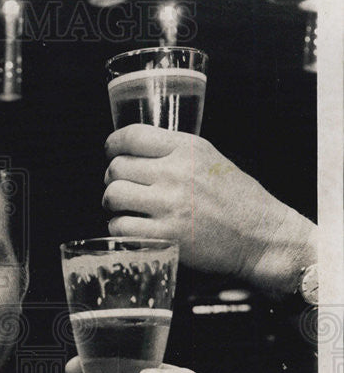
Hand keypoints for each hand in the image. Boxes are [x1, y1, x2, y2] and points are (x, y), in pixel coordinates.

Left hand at [102, 125, 315, 293]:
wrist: (262, 236)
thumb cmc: (239, 199)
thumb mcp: (211, 160)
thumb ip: (176, 153)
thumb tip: (136, 153)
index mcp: (188, 149)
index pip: (133, 136)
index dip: (113, 144)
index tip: (111, 151)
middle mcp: (176, 173)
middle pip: (117, 167)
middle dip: (113, 177)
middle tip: (121, 186)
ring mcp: (169, 205)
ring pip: (113, 196)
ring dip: (112, 203)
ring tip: (122, 207)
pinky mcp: (165, 235)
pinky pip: (121, 227)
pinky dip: (120, 228)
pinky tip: (132, 227)